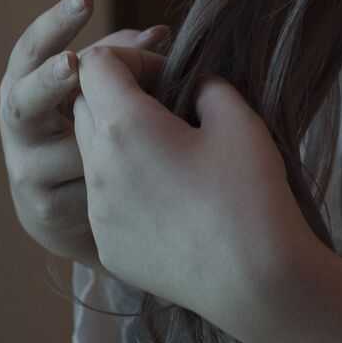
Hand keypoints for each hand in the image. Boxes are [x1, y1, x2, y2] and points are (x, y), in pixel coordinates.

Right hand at [0, 0, 173, 266]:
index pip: (31, 48)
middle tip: (73, 65)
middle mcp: (17, 124)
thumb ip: (122, 61)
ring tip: (151, 138)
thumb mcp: (99, 93)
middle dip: (50, 81)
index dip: (56, 22)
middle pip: (25, 100)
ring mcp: (25, 170)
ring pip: (70, 147)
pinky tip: (147, 181)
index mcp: (23, 85)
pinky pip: (90, 188)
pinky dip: (121, 180)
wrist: (74, 215)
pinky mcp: (44, 211)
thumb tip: (159, 34)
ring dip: (110, 140)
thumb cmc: (89, 132)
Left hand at [68, 48, 318, 335]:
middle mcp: (98, 167)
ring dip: (118, 144)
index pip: (96, 65)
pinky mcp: (108, 247)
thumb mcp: (239, 120)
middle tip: (166, 111)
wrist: (257, 284)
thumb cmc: (251, 196)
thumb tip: (191, 86)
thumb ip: (206, 86)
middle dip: (117, 97)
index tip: (167, 77)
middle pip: (84, 108)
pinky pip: (104, 202)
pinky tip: (170, 203)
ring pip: (91, 157)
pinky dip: (125, 189)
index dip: (130, 58)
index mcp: (124, 127)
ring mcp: (98, 213)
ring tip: (169, 158)